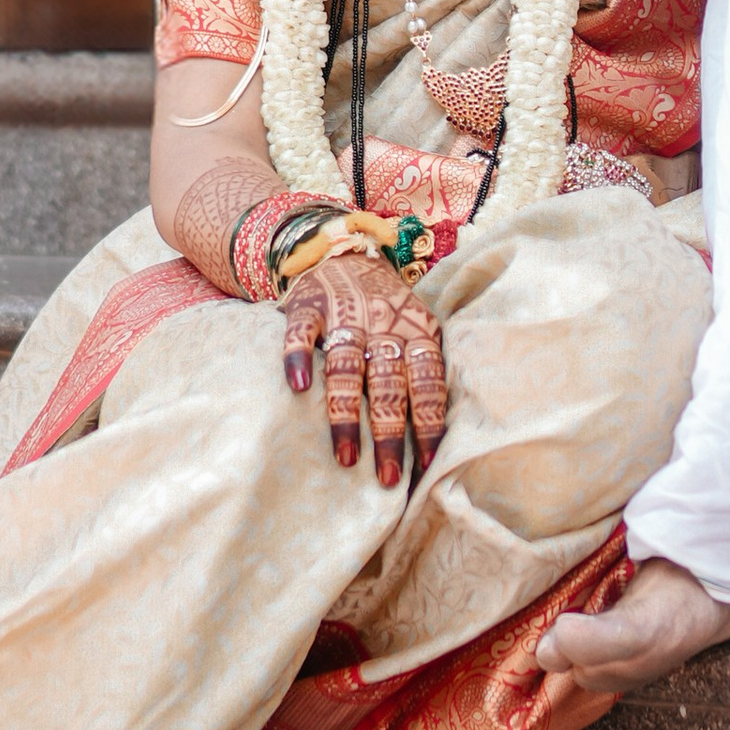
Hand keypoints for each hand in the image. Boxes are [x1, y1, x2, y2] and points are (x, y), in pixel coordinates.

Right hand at [278, 251, 444, 484]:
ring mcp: (344, 313)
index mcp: (416, 330)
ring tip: (346, 457)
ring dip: (346, 414)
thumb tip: (431, 441)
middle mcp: (383, 322)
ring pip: (347, 366)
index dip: (429, 423)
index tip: (426, 465)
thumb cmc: (384, 310)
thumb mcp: (413, 329)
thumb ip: (419, 372)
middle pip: (389, 383)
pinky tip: (298, 388)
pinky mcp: (307, 306)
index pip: (428, 381)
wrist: (341, 252)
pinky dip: (299, 358)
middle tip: (389, 476)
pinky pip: (301, 333)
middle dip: (390, 433)